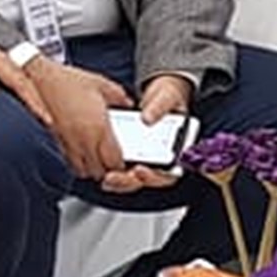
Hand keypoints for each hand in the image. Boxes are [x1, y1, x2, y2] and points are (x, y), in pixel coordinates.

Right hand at [30, 58, 130, 181]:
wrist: (44, 79)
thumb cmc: (70, 80)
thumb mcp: (102, 84)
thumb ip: (120, 97)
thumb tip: (128, 103)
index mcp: (99, 127)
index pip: (114, 160)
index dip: (121, 164)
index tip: (123, 159)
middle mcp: (84, 139)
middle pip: (99, 171)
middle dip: (107, 169)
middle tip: (112, 161)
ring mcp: (69, 142)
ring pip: (83, 171)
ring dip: (92, 168)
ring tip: (98, 159)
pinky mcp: (58, 141)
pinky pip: (70, 162)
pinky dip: (78, 163)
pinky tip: (82, 153)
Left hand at [99, 73, 191, 194]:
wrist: (158, 95)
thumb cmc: (168, 99)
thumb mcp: (167, 97)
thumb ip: (160, 107)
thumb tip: (148, 118)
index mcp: (176, 151)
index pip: (168, 174)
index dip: (155, 177)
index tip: (141, 171)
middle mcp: (160, 159)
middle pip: (146, 180)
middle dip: (129, 181)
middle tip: (115, 176)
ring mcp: (144, 158)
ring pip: (132, 178)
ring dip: (118, 181)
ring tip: (107, 176)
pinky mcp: (129, 154)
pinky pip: (120, 167)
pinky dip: (110, 169)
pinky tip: (100, 165)